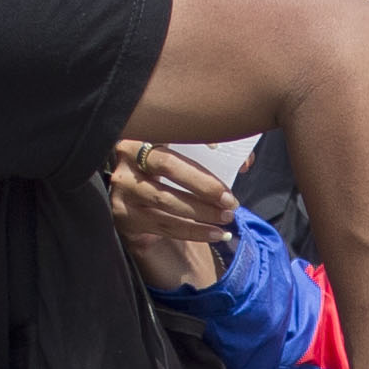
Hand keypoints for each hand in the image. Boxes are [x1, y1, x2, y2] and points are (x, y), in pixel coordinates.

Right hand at [107, 140, 237, 290]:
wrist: (138, 200)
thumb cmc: (168, 169)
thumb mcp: (184, 151)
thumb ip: (212, 150)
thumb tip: (245, 163)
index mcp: (141, 134)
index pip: (172, 141)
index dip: (198, 154)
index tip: (222, 163)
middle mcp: (126, 160)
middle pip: (168, 169)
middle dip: (203, 187)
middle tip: (230, 201)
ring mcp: (123, 190)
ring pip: (166, 203)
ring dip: (201, 214)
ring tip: (226, 218)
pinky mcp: (125, 216)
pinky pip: (165, 226)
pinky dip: (193, 232)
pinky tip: (215, 234)